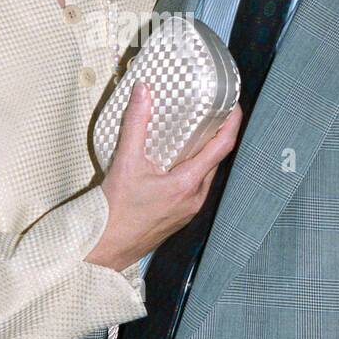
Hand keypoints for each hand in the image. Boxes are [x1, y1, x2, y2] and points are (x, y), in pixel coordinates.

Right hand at [86, 81, 242, 272]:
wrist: (106, 246)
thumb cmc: (116, 210)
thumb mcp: (126, 161)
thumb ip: (136, 124)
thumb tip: (143, 92)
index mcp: (188, 183)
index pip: (223, 146)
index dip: (232, 122)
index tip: (232, 104)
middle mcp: (196, 197)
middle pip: (216, 159)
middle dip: (216, 134)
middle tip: (210, 111)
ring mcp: (190, 209)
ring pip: (205, 173)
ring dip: (202, 152)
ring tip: (193, 130)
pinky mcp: (181, 215)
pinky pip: (194, 186)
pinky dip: (191, 168)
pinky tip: (175, 160)